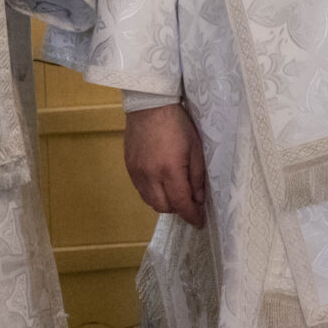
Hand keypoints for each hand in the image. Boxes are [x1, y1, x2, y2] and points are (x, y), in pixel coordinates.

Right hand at [124, 103, 207, 227]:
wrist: (150, 105)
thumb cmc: (178, 123)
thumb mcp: (196, 148)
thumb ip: (197, 177)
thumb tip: (198, 199)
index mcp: (169, 170)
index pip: (181, 203)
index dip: (191, 216)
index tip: (198, 222)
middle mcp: (150, 175)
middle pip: (163, 207)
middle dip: (178, 209)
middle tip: (189, 202)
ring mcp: (136, 172)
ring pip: (150, 201)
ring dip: (164, 202)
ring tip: (175, 192)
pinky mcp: (129, 167)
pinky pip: (141, 190)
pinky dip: (152, 193)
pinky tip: (161, 183)